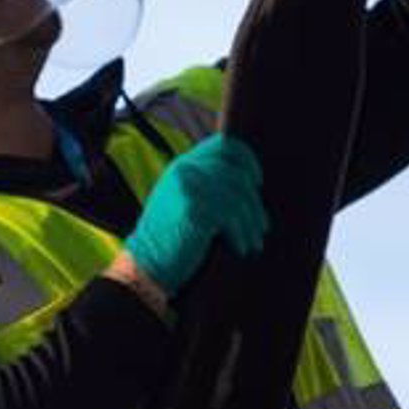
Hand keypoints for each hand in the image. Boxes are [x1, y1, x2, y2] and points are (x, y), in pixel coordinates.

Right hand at [122, 135, 266, 295]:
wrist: (146, 263)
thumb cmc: (171, 237)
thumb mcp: (185, 199)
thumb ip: (208, 184)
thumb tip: (250, 183)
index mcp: (182, 164)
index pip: (223, 145)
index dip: (247, 160)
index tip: (257, 182)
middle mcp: (185, 169)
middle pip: (237, 174)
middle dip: (254, 203)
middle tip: (261, 226)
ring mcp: (189, 186)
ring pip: (239, 196)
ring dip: (251, 222)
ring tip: (254, 242)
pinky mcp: (194, 207)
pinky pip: (232, 215)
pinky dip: (241, 233)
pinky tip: (241, 248)